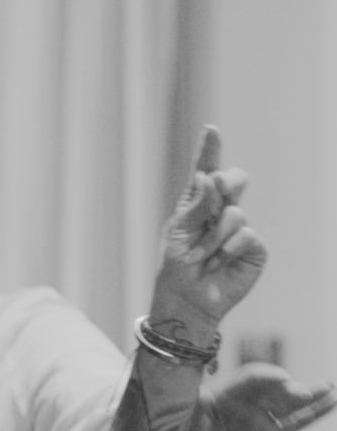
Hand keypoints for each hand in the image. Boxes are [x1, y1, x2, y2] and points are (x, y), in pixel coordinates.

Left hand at [152, 126, 263, 332]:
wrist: (187, 300)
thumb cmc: (176, 268)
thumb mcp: (178, 234)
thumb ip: (195, 205)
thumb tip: (212, 177)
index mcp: (197, 205)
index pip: (205, 172)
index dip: (210, 151)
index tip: (211, 130)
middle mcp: (221, 212)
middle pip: (234, 180)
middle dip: (227, 183)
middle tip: (217, 193)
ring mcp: (239, 228)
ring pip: (235, 213)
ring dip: (213, 236)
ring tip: (202, 256)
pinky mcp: (254, 248)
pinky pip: (246, 236)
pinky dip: (227, 250)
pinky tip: (217, 263)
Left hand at [181, 363, 336, 430]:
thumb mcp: (183, 416)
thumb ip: (194, 401)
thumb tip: (198, 388)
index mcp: (227, 391)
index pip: (252, 378)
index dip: (267, 376)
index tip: (280, 379)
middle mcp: (248, 402)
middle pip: (275, 390)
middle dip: (289, 389)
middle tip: (299, 393)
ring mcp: (262, 419)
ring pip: (291, 404)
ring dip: (312, 394)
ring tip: (330, 387)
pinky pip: (297, 424)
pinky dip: (316, 413)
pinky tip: (333, 402)